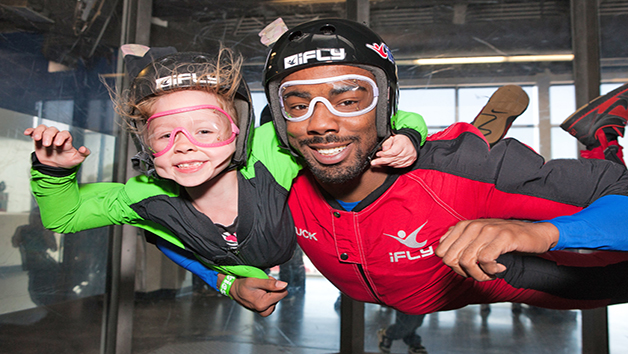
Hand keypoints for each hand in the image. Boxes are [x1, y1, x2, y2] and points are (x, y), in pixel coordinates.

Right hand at [24, 125, 89, 168]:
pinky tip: (28, 133)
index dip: (61, 137)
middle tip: (47, 144)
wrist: (55, 167)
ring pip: (43, 128)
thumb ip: (83, 154)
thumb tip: (84, 149)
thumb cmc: (66, 161)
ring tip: (37, 138)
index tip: (58, 144)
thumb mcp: (77, 159)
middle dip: (49, 135)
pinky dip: (31, 131)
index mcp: (66, 141)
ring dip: (39, 131)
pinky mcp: (39, 140)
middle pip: (53, 130)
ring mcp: (47, 137)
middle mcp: (57, 137)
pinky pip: (34, 132)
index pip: (65, 133)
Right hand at [227, 275, 287, 316]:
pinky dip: (268, 296)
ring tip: (260, 288)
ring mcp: (264, 311)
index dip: (276, 285)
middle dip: (273, 288)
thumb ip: (270, 283)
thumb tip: (284, 285)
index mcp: (263, 304)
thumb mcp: (255, 280)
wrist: (234, 290)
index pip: (282, 293)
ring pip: (276, 298)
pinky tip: (260, 292)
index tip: (267, 282)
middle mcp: (264, 310)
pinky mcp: (264, 311)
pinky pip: (272, 302)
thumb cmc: (243, 284)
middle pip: (280, 295)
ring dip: (271, 291)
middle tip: (261, 285)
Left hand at [371, 134, 416, 167]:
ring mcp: (409, 158)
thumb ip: (387, 142)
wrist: (410, 143)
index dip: (384, 154)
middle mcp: (407, 152)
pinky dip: (390, 165)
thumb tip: (384, 149)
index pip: (393, 152)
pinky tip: (385, 163)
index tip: (378, 154)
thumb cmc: (400, 140)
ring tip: (377, 162)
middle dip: (382, 161)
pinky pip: (397, 166)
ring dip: (385, 163)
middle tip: (373, 162)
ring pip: (394, 163)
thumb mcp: (393, 137)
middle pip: (393, 159)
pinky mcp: (408, 163)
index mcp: (403, 144)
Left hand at [435, 219, 558, 281]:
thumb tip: (441, 250)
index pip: (441, 252)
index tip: (467, 269)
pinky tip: (500, 268)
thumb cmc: (505, 239)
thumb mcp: (479, 237)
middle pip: (451, 259)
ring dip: (479, 274)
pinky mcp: (502, 237)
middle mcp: (473, 226)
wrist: (535, 233)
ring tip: (490, 273)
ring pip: (467, 261)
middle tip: (479, 274)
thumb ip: (460, 240)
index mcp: (463, 226)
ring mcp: (487, 231)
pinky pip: (485, 260)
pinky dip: (491, 270)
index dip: (453, 266)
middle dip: (464, 273)